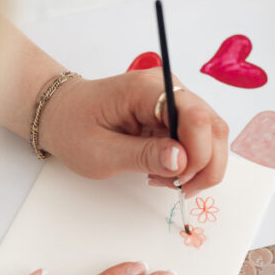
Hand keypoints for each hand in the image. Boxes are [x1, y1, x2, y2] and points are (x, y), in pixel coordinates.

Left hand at [38, 63, 228, 197]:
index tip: (177, 178)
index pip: (195, 117)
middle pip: (213, 126)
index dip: (197, 153)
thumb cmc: (73, 128)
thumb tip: (182, 160)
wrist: (61, 113)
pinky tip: (166, 171)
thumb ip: (142, 155)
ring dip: (200, 166)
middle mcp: (168, 87)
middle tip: (178, 187)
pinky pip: (200, 138)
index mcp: (146, 90)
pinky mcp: (175, 113)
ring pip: (212, 134)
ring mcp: (175, 99)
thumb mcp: (99, 152)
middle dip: (204, 165)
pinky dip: (191, 162)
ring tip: (168, 180)